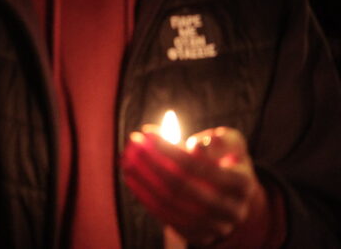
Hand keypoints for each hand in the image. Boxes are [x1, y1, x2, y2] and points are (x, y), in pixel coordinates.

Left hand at [122, 125, 262, 245]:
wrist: (232, 193)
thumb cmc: (226, 158)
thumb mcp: (230, 142)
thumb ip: (218, 140)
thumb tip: (197, 146)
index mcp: (242, 183)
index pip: (197, 165)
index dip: (168, 149)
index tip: (146, 133)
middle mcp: (232, 209)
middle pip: (181, 187)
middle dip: (151, 163)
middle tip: (132, 145)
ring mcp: (216, 226)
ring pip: (171, 205)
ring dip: (143, 181)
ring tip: (126, 160)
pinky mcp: (201, 236)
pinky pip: (167, 219)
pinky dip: (146, 198)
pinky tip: (132, 179)